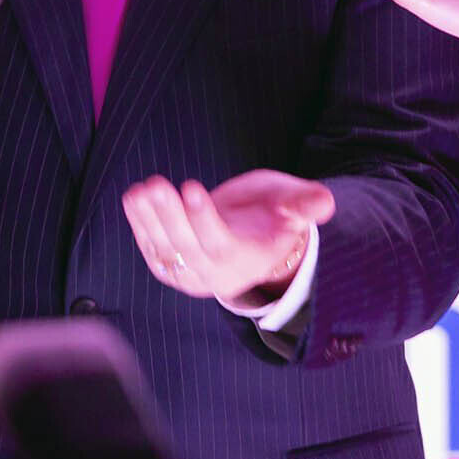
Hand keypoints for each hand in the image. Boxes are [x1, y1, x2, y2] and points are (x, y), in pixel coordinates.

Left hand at [123, 169, 335, 305]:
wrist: (253, 241)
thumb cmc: (276, 217)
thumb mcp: (294, 208)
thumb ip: (304, 205)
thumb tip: (325, 203)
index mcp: (246, 260)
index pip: (220, 243)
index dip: (204, 218)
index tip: (191, 187)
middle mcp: (215, 274)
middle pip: (187, 247)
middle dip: (169, 216)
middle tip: (156, 185)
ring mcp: (190, 273)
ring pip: (165, 249)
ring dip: (148, 220)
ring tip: (140, 190)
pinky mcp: (171, 266)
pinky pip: (152, 248)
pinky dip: (140, 225)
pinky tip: (133, 199)